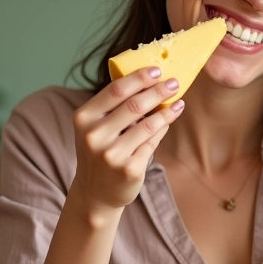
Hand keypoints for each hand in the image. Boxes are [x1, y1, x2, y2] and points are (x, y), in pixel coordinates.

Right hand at [71, 67, 182, 214]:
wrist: (96, 193)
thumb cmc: (100, 151)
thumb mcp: (97, 127)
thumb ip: (115, 106)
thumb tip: (151, 81)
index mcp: (84, 118)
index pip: (115, 90)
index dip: (139, 78)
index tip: (157, 70)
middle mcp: (94, 135)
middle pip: (134, 105)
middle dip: (158, 91)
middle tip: (173, 83)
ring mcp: (111, 154)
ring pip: (148, 124)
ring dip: (166, 110)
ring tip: (178, 101)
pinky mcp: (129, 169)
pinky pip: (152, 142)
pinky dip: (164, 127)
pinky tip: (171, 118)